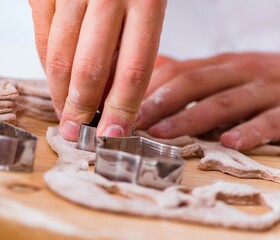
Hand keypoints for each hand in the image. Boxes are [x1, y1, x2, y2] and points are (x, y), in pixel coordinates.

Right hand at [29, 0, 165, 139]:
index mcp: (146, 1)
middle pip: (90, 70)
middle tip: (79, 132)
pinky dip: (46, 66)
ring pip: (59, 57)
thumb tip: (112, 98)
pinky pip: (42, 37)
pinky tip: (56, 82)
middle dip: (82, 108)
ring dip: (61, 93)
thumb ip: (131, 50)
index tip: (113, 135)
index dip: (122, 110)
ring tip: (65, 113)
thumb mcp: (147, 8)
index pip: (133, 72)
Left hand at [136, 53, 279, 150]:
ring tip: (162, 134)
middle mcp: (237, 71)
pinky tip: (231, 143)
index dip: (148, 88)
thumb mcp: (221, 73)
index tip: (122, 106)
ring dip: (190, 118)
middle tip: (132, 123)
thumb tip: (149, 82)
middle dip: (159, 103)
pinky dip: (250, 130)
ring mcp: (263, 89)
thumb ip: (190, 78)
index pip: (176, 71)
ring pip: (224, 102)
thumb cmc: (252, 80)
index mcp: (217, 65)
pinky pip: (269, 120)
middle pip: (193, 84)